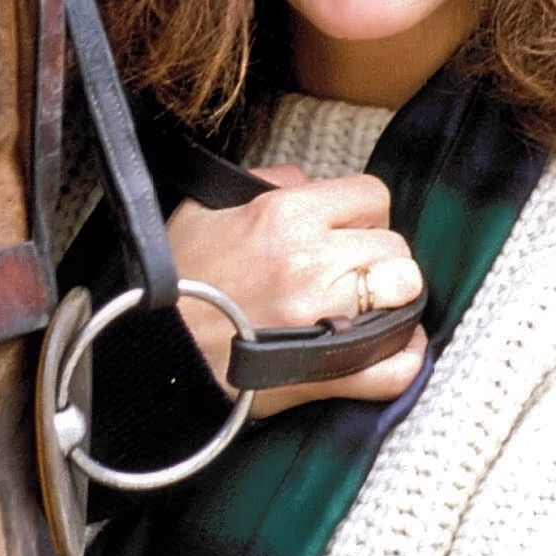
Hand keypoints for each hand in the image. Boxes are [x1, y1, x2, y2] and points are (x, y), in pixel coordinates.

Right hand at [167, 166, 426, 416]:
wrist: (150, 354)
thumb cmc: (173, 282)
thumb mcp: (204, 209)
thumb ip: (264, 183)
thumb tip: (307, 182)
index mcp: (286, 216)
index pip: (372, 196)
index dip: (364, 212)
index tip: (349, 230)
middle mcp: (311, 262)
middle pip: (394, 247)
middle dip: (379, 257)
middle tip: (354, 272)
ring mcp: (323, 319)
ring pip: (405, 294)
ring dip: (393, 299)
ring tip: (370, 306)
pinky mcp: (323, 372)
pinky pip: (392, 368)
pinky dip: (401, 360)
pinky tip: (393, 350)